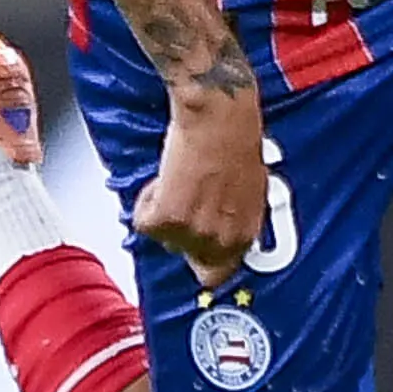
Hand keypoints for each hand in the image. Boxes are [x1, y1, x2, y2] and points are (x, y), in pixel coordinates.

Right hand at [135, 80, 268, 283]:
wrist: (218, 117)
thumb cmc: (236, 141)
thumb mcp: (249, 190)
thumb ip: (234, 218)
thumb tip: (220, 226)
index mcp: (243, 235)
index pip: (216, 274)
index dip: (200, 258)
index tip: (193, 250)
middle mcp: (219, 240)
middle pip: (183, 254)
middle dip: (179, 228)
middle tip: (185, 196)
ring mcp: (192, 232)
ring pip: (161, 235)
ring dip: (163, 209)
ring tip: (180, 179)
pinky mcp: (166, 218)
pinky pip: (143, 220)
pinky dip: (146, 198)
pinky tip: (166, 176)